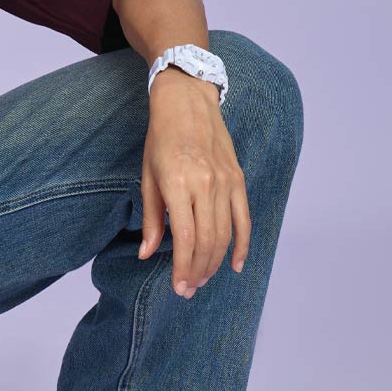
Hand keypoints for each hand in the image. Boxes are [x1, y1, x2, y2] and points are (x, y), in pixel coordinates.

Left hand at [138, 70, 250, 296]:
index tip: (178, 287)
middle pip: (208, 242)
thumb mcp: (148, 175)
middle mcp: (206, 185)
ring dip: (215, 262)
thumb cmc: (161, 138)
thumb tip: (147, 253)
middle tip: (189, 288)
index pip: (186, 239)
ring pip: (226, 234)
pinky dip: (242, 245)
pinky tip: (235, 264)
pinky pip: (244, 219)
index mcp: (179, 183)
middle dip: (198, 270)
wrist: (187, 102)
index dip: (183, 267)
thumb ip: (152, 217)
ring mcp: (226, 182)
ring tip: (202, 278)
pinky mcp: (238, 179)